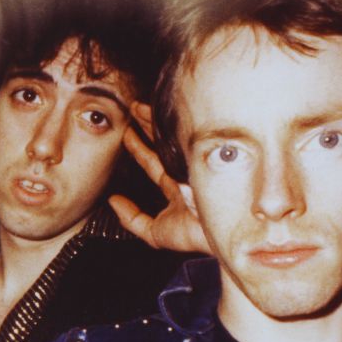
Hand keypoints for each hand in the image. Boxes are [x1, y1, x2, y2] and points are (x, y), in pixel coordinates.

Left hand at [107, 103, 209, 253]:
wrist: (229, 233)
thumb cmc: (197, 236)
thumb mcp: (156, 233)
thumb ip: (133, 219)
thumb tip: (113, 202)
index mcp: (177, 187)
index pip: (153, 163)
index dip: (139, 148)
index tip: (127, 132)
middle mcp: (188, 171)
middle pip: (163, 143)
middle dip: (148, 126)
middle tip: (134, 107)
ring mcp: (199, 160)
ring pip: (174, 135)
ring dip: (157, 121)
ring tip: (142, 106)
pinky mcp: (211, 154)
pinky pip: (192, 135)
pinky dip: (179, 126)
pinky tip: (166, 113)